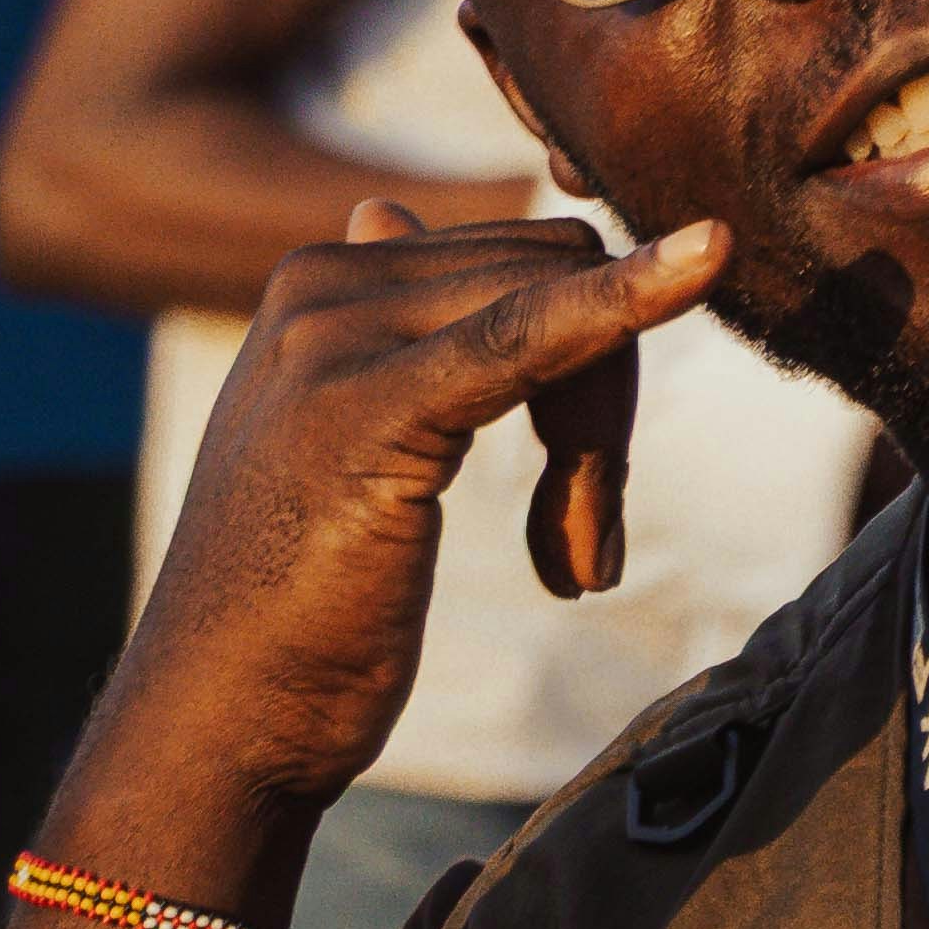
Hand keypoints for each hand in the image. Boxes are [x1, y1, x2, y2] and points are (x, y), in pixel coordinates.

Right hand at [71, 193, 731, 849]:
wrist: (223, 715)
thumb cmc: (295, 606)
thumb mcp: (338, 440)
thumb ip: (382, 330)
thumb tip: (384, 213)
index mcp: (322, 280)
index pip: (523, 255)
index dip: (590, 362)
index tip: (575, 502)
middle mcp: (322, 284)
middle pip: (556, 268)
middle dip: (601, 404)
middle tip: (577, 544)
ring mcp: (337, 337)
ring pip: (563, 307)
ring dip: (598, 448)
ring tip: (569, 563)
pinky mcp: (373, 406)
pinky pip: (529, 333)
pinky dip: (624, 301)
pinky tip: (705, 259)